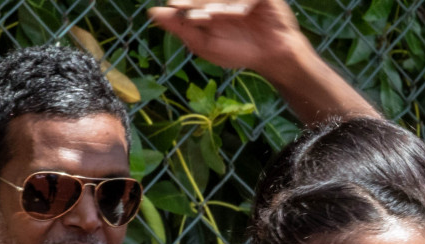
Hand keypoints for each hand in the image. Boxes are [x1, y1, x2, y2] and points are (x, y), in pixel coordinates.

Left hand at [149, 0, 305, 76]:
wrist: (272, 57)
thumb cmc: (239, 51)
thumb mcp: (205, 44)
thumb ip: (181, 28)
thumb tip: (153, 12)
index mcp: (207, 2)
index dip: (184, 2)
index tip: (175, 4)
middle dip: (198, 1)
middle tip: (194, 12)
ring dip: (219, 4)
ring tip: (213, 15)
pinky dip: (241, 4)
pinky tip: (240, 15)